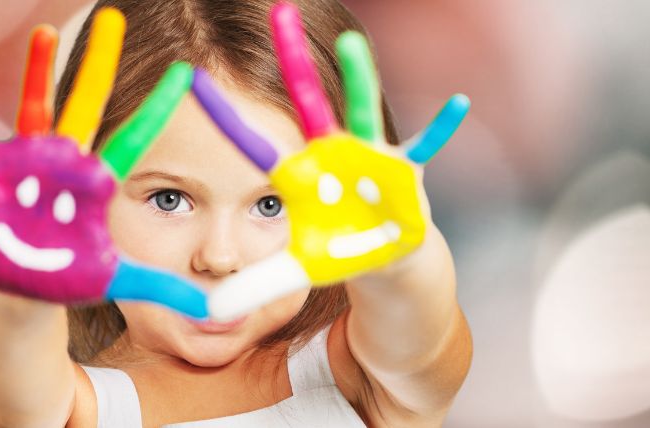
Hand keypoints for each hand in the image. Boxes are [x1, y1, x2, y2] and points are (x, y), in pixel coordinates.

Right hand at [0, 8, 206, 317]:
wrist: (29, 286)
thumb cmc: (75, 276)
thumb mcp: (121, 279)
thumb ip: (163, 287)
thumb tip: (212, 310)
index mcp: (100, 182)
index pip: (136, 137)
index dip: (157, 107)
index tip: (185, 74)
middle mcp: (69, 162)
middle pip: (88, 104)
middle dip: (100, 63)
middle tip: (113, 19)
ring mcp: (32, 163)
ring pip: (37, 108)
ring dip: (37, 71)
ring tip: (45, 33)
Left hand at [192, 1, 469, 319]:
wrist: (383, 254)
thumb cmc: (337, 250)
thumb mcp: (295, 271)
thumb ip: (256, 286)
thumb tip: (211, 312)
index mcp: (299, 174)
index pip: (255, 144)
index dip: (226, 118)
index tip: (191, 79)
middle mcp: (330, 154)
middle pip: (308, 102)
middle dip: (294, 60)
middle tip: (278, 11)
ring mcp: (368, 158)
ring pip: (362, 112)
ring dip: (358, 80)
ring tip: (350, 44)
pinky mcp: (404, 172)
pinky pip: (426, 147)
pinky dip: (441, 129)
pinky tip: (459, 102)